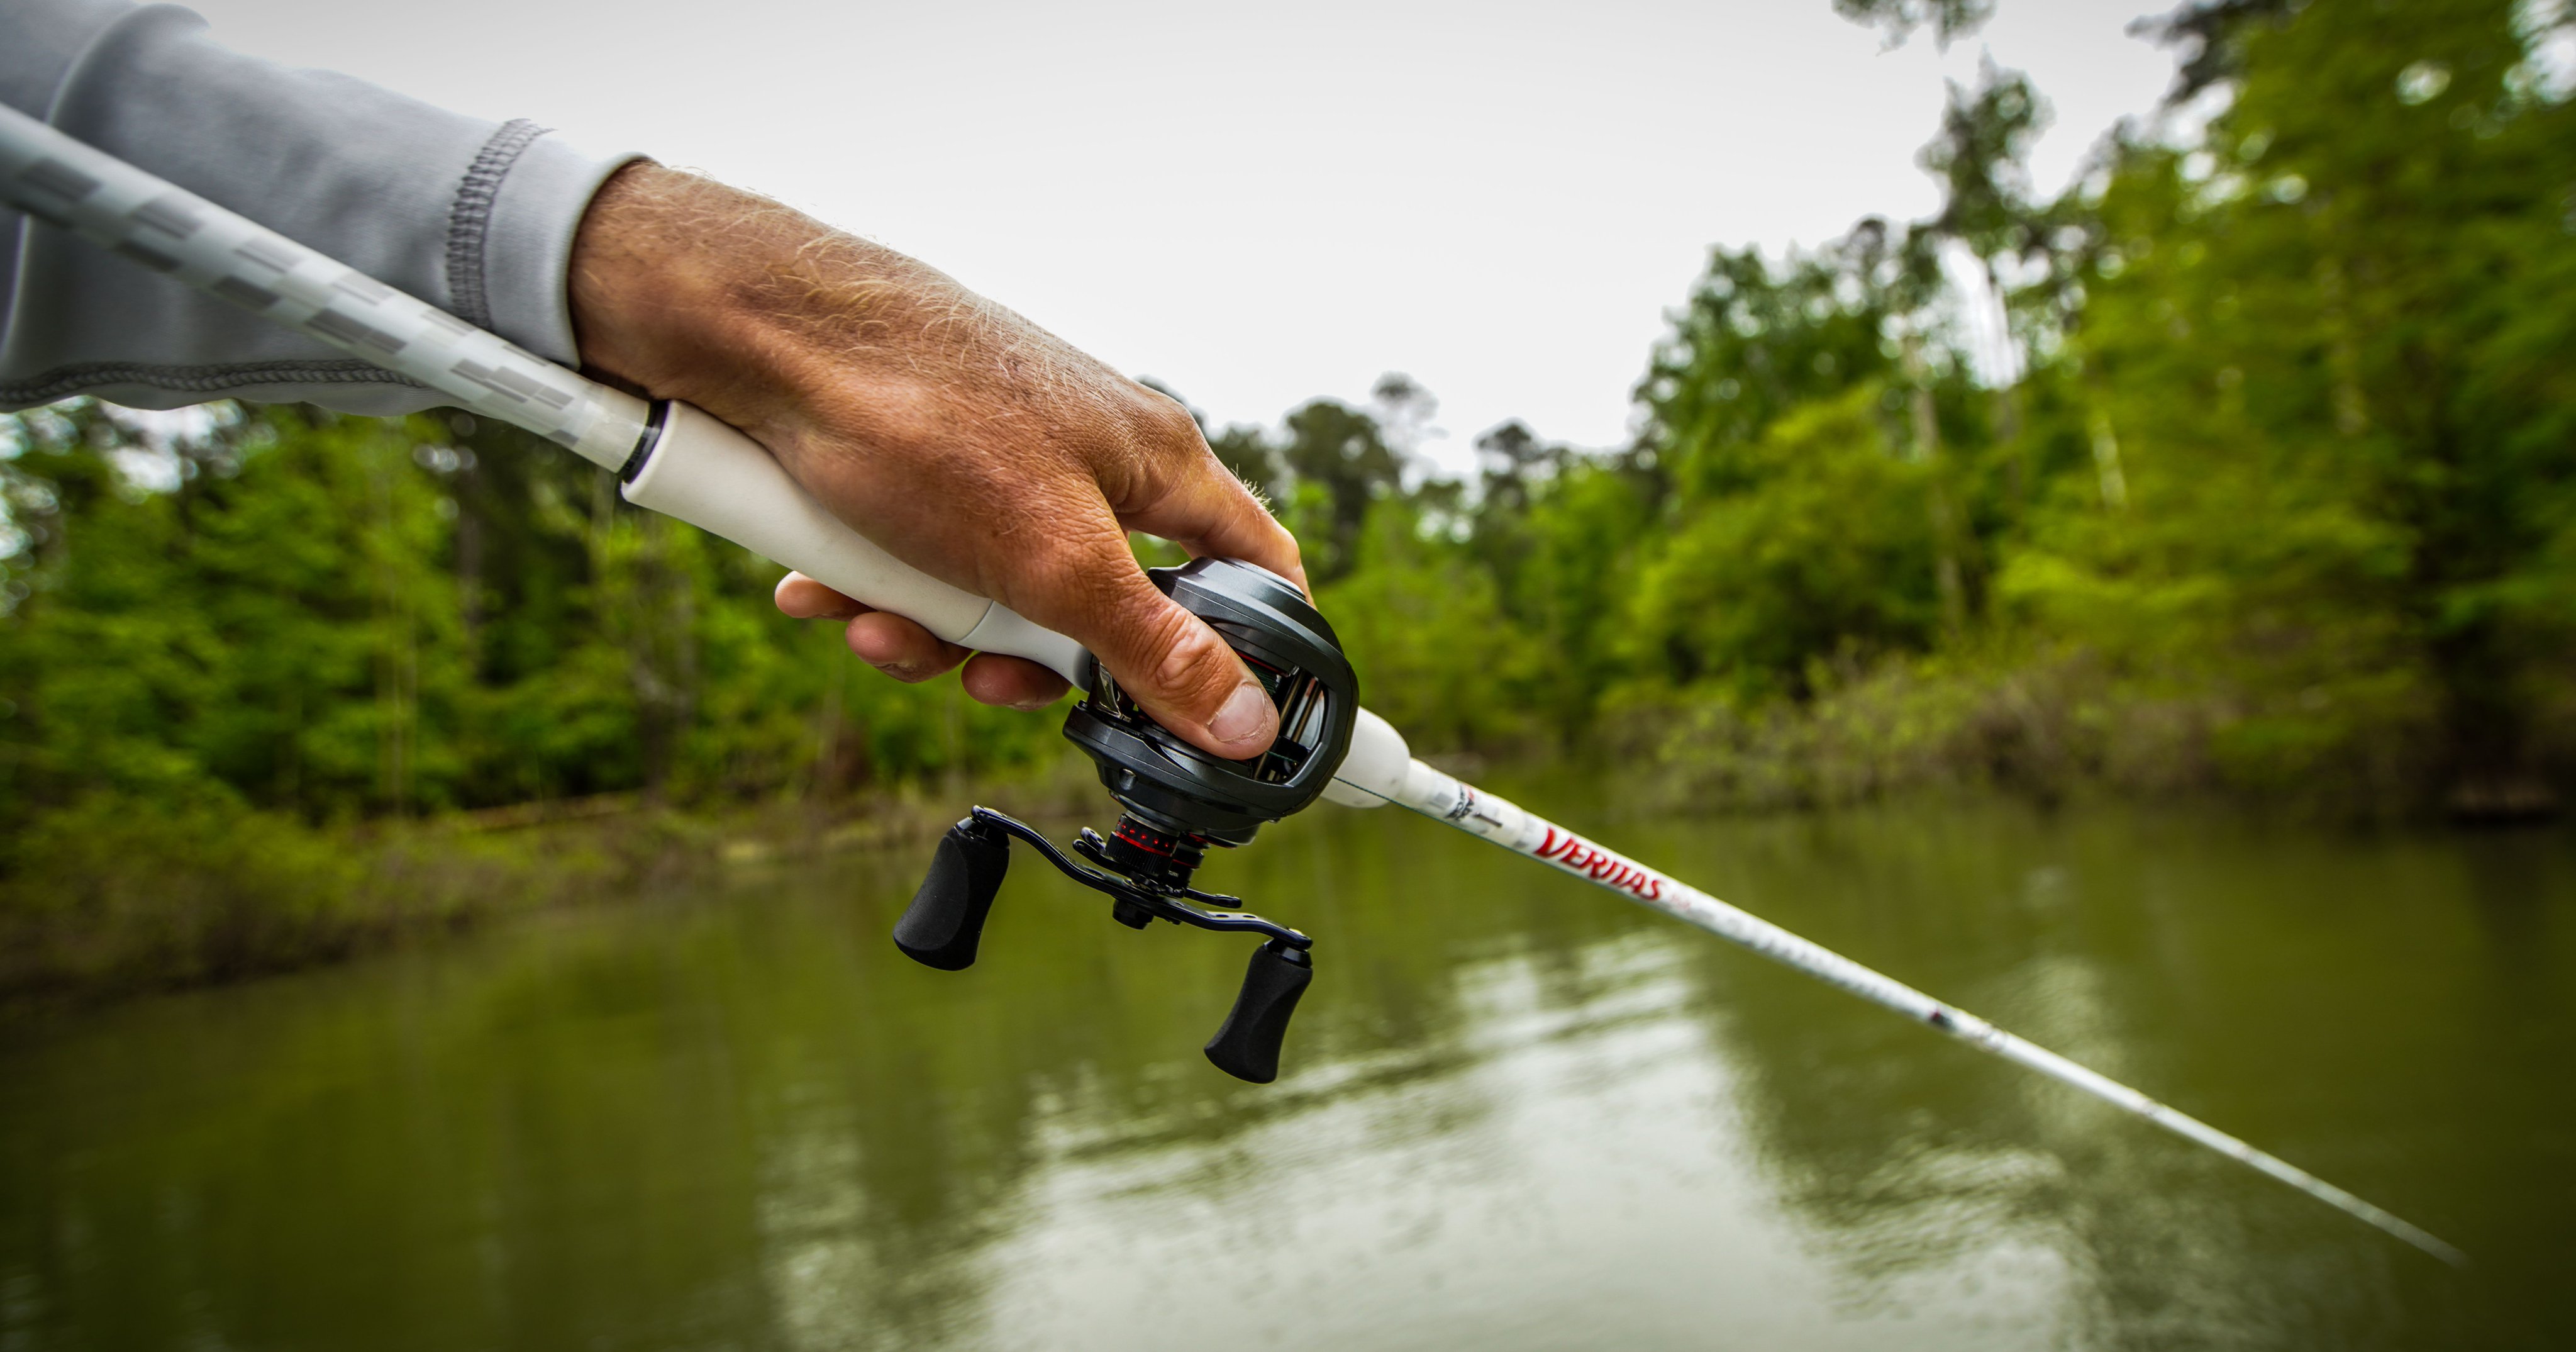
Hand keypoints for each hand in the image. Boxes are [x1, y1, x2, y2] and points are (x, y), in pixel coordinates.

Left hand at [567, 162, 1303, 757]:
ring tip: (876, 620)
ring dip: (934, 631)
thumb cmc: (923, 414)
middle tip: (985, 678)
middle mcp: (1092, 458)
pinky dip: (881, 588)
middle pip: (1106, 607)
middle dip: (1031, 660)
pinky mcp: (927, 469)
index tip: (1233, 722)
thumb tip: (1245, 724)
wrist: (761, 334)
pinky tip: (829, 586)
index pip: (1256, 563)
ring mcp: (1007, 462)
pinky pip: (928, 564)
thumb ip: (1151, 649)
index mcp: (1157, 462)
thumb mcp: (1052, 560)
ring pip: (1002, 597)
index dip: (1261, 646)